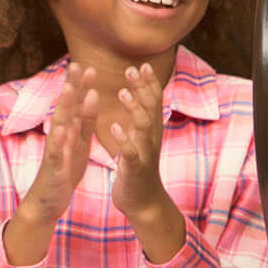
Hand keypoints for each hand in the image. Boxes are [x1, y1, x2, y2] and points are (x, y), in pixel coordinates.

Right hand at [3, 64, 99, 264]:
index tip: (88, 65)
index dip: (81, 85)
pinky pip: (57, 152)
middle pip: (65, 107)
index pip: (75, 103)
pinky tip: (63, 130)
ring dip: (64, 107)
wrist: (48, 200)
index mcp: (69, 130)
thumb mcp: (79, 142)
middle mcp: (59, 136)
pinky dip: (60, 141)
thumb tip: (92, 93)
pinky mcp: (54, 167)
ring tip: (69, 90)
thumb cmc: (64, 170)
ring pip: (59, 125)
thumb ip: (85, 120)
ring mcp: (55, 150)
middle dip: (71, 87)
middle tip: (77, 65)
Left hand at [99, 63, 172, 221]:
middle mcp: (151, 139)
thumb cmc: (138, 168)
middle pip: (151, 109)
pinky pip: (130, 152)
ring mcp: (144, 153)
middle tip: (132, 69)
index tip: (142, 64)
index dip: (149, 83)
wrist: (143, 202)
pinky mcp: (134, 169)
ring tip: (122, 93)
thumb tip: (141, 96)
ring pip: (143, 127)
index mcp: (150, 131)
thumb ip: (141, 119)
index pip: (153, 102)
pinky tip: (114, 126)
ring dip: (134, 109)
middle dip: (143, 89)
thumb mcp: (141, 140)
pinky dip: (123, 139)